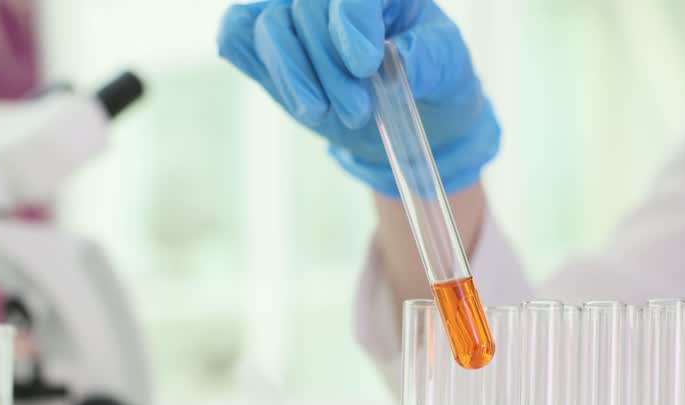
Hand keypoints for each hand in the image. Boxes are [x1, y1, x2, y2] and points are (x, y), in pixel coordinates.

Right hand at [217, 0, 498, 195]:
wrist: (409, 113)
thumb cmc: (431, 78)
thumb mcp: (448, 69)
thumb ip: (428, 58)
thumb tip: (396, 55)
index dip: (351, 23)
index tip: (365, 66)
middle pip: (304, 8)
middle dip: (327, 67)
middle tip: (357, 112)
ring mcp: (294, 13)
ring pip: (267, 25)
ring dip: (293, 75)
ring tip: (322, 113)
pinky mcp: (267, 43)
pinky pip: (236, 35)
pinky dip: (256, 64)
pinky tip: (294, 96)